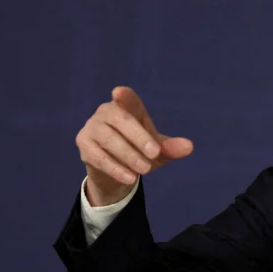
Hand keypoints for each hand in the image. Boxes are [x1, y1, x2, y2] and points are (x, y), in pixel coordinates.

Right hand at [75, 86, 193, 205]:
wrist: (116, 172)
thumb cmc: (139, 152)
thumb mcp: (157, 152)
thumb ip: (170, 148)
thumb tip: (189, 147)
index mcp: (127, 107)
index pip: (127, 98)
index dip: (124, 96)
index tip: (119, 93)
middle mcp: (106, 112)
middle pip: (120, 119)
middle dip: (138, 137)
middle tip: (155, 154)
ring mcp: (92, 126)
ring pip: (108, 138)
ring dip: (128, 155)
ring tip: (145, 169)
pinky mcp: (83, 144)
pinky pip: (97, 155)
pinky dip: (115, 167)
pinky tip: (129, 178)